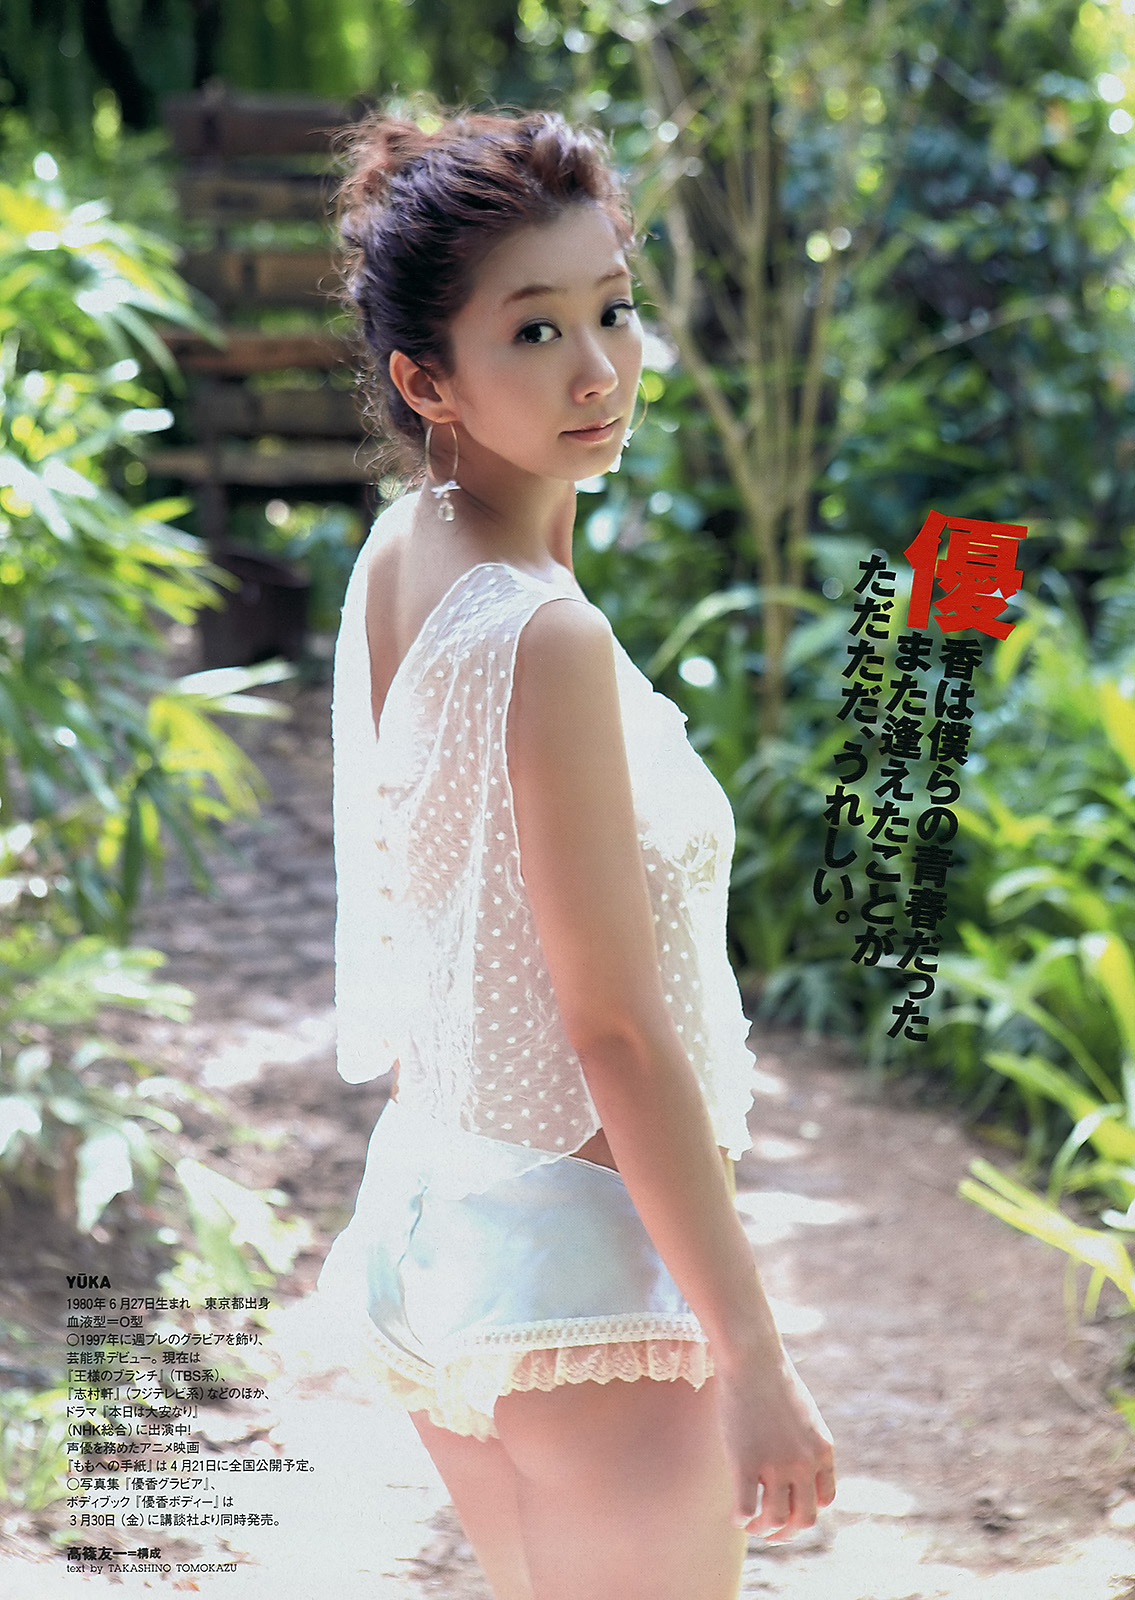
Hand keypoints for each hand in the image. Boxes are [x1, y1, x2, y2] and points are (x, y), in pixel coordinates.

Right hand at [715, 1347, 835, 1543]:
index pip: (825, 1499)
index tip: (789, 1508)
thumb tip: (795, 1465)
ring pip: (775, 1519)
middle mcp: (805, 1463)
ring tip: (750, 1526)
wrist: (752, 1358)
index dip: (806, 1509)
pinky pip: (746, 1509)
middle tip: (771, 1531)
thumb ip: (804, 1443)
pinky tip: (735, 1516)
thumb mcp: (803, 1414)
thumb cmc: (772, 1378)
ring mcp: (776, 1465)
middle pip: (804, 1518)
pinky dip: (741, 1520)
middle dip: (787, 1531)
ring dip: (762, 1530)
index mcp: (823, 1450)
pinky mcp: (746, 1463)